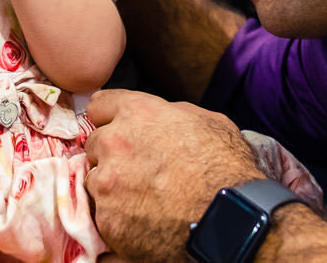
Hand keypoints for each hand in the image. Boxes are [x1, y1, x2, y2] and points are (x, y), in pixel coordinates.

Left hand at [84, 89, 263, 260]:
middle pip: (94, 145)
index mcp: (137, 113)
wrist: (232, 219)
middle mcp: (114, 143)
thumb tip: (163, 114)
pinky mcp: (107, 220)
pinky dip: (118, 219)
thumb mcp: (209, 121)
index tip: (117, 129)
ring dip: (112, 188)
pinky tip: (143, 221)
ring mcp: (107, 183)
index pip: (100, 105)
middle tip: (139, 170)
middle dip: (111, 155)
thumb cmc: (227, 168)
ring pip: (95, 181)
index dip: (111, 118)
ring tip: (144, 199)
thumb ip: (174, 112)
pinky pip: (102, 215)